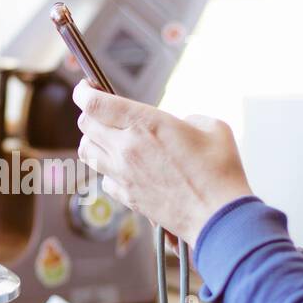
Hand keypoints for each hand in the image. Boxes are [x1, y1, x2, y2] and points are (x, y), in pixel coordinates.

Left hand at [72, 80, 252, 246]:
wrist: (218, 215)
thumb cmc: (219, 171)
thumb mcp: (211, 127)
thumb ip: (188, 118)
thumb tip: (180, 124)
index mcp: (144, 124)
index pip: (94, 104)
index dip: (84, 92)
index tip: (86, 88)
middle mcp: (126, 148)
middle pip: (85, 125)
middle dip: (90, 114)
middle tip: (104, 112)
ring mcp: (123, 175)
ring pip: (87, 152)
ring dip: (93, 141)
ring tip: (108, 138)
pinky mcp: (127, 197)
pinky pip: (103, 179)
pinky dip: (108, 170)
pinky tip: (125, 168)